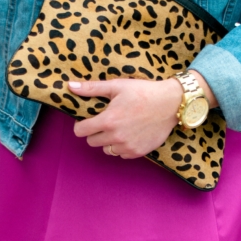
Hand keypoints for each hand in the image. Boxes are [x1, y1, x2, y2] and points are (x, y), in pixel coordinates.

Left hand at [70, 73, 216, 158]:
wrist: (171, 103)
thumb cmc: (143, 92)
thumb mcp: (117, 86)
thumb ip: (92, 88)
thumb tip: (70, 86)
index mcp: (108, 120)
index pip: (81, 131)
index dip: (81, 125)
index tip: (88, 120)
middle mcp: (115, 137)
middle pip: (92, 142)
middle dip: (95, 132)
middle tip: (107, 121)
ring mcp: (127, 147)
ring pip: (106, 150)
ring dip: (108, 141)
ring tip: (120, 128)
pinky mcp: (137, 152)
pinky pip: (121, 154)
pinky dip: (122, 147)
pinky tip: (130, 134)